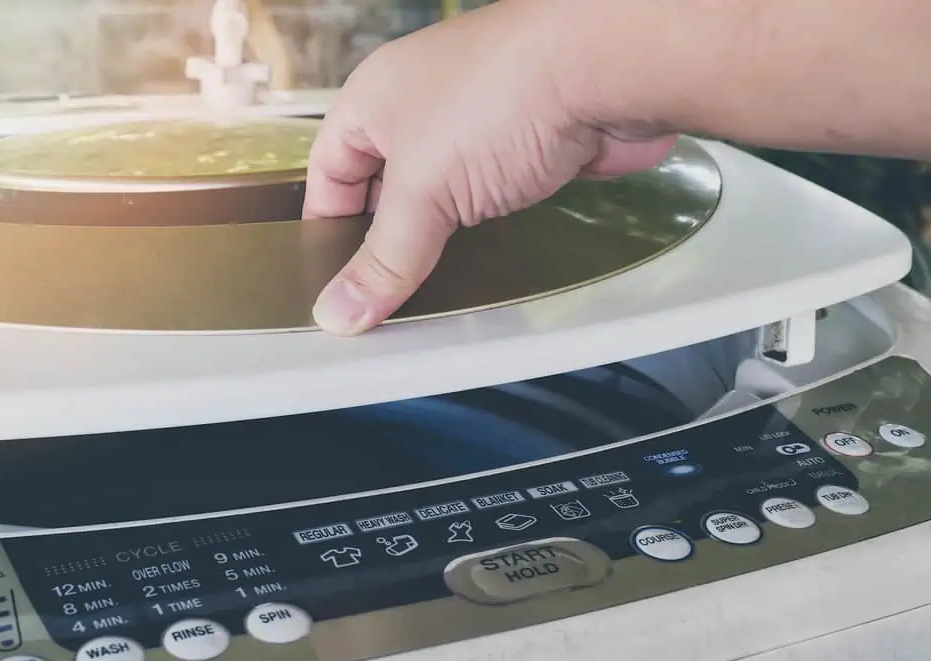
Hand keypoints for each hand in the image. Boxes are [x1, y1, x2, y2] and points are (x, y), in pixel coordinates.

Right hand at [303, 0, 677, 334]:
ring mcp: (477, 130)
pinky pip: (489, 205)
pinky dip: (483, 238)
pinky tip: (481, 273)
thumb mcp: (422, 189)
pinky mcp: (525, 153)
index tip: (333, 284)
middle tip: (382, 301)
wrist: (610, 70)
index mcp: (375, 100)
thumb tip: (338, 312)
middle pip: (385, 191)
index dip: (327, 227)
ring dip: (438, 244)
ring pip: (440, 202)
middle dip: (385, 243)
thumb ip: (383, 258)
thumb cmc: (503, 94)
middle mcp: (421, 110)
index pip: (328, 173)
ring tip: (429, 296)